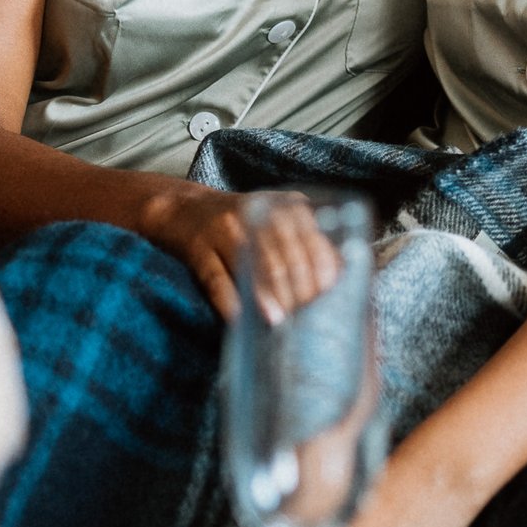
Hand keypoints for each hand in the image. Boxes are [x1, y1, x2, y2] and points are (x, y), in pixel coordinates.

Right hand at [138, 187, 336, 321]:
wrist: (183, 209)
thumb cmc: (243, 223)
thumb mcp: (278, 220)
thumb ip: (309, 240)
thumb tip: (343, 274)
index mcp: (283, 205)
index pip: (310, 237)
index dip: (320, 268)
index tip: (327, 294)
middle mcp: (256, 213)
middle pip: (283, 255)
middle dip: (297, 289)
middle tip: (304, 315)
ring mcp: (224, 229)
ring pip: (254, 266)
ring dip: (268, 297)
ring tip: (279, 320)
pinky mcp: (198, 249)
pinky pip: (217, 279)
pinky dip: (230, 302)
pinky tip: (240, 318)